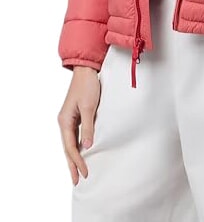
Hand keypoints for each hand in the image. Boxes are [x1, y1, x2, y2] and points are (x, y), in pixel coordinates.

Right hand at [57, 66, 100, 185]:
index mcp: (65, 121)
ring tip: (79, 171)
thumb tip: (87, 146)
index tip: (85, 173)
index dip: (78, 161)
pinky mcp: (75, 116)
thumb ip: (88, 127)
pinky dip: (78, 146)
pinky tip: (83, 152)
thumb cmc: (88, 86)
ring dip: (75, 157)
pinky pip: (75, 135)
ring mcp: (69, 119)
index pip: (70, 147)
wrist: (87, 71)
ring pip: (70, 143)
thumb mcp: (90, 107)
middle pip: (67, 148)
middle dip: (73, 165)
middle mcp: (64, 122)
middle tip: (78, 181)